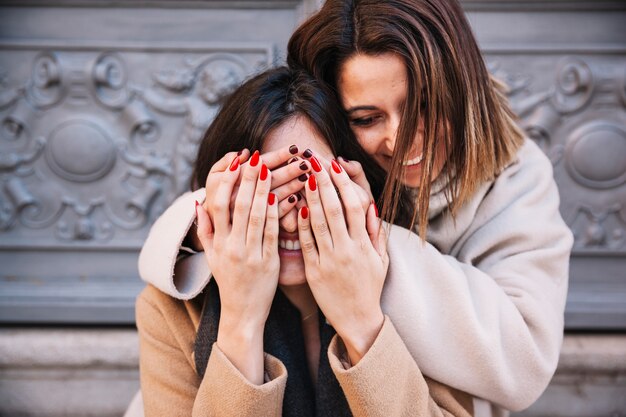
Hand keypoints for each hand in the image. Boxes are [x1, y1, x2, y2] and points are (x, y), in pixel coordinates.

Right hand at [196, 154, 278, 383]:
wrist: (242, 313)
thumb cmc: (229, 282)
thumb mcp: (212, 257)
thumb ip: (205, 230)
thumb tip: (198, 204)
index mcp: (218, 242)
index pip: (220, 204)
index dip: (228, 180)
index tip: (237, 161)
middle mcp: (231, 246)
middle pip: (239, 205)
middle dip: (249, 178)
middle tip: (257, 156)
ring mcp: (249, 254)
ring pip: (257, 215)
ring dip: (265, 189)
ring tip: (273, 168)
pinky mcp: (268, 263)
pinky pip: (273, 233)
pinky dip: (277, 213)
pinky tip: (284, 195)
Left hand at [297, 157, 388, 364]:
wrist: (358, 320)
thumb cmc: (369, 287)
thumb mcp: (380, 260)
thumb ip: (376, 233)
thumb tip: (371, 206)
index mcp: (364, 245)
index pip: (355, 205)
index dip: (344, 183)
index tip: (334, 165)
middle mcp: (347, 250)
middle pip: (334, 208)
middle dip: (323, 181)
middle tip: (313, 159)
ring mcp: (329, 260)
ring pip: (318, 222)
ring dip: (309, 196)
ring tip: (301, 175)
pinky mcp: (314, 271)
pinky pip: (306, 242)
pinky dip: (301, 223)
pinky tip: (295, 206)